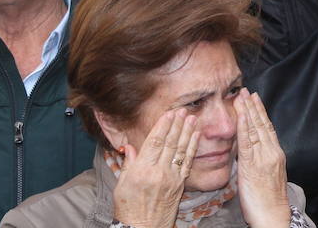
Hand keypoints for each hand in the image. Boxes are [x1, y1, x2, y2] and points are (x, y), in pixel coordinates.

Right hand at [113, 109, 199, 227]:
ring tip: (192, 118)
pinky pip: (187, 162)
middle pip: (169, 143)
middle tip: (183, 110)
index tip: (168, 113)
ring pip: (180, 150)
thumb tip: (129, 147)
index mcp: (142, 170)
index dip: (163, 126)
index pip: (154, 142)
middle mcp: (158, 172)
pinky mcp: (179, 185)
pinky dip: (192, 147)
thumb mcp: (121, 185)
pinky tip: (195, 136)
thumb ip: (128, 164)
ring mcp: (171, 178)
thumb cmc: (128, 208)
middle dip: (177, 125)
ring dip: (187, 132)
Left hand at [235, 88, 290, 227]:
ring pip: (255, 129)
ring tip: (242, 97)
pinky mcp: (253, 165)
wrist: (272, 215)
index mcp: (276, 154)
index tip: (255, 100)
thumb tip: (249, 149)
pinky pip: (247, 142)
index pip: (268, 128)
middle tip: (247, 91)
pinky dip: (243, 126)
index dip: (261, 112)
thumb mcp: (268, 174)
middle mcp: (272, 153)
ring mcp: (263, 158)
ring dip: (247, 111)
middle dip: (253, 106)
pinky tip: (239, 116)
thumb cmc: (268, 200)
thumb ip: (260, 159)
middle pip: (262, 124)